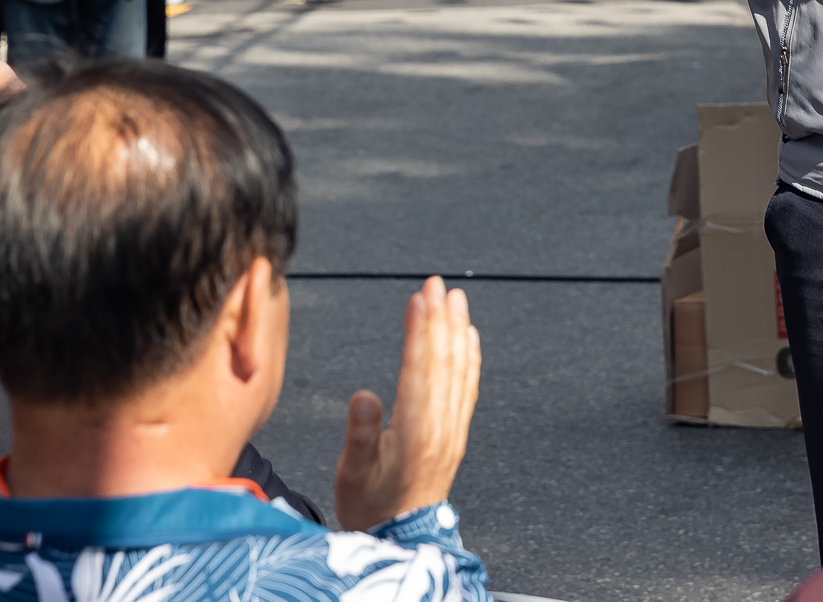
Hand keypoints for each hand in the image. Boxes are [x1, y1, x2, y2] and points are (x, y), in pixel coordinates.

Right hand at [333, 276, 480, 530]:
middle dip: (440, 318)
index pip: (421, 368)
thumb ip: (360, 435)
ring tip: (455, 299)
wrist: (400, 537)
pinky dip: (469, 357)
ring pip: (459, 369)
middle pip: (444, 361)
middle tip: (437, 284)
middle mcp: (441, 426)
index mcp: (415, 432)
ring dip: (456, 330)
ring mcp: (452, 428)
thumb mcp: (353, 475)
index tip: (420, 297)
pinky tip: (468, 337)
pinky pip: (467, 386)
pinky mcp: (455, 432)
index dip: (421, 330)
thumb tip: (365, 395)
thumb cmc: (372, 507)